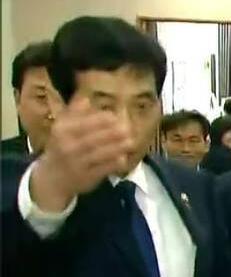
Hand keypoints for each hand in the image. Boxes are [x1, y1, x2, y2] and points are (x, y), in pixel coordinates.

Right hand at [29, 96, 133, 211]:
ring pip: (99, 154)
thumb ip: (74, 113)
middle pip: (93, 139)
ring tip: (131, 141)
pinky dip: (113, 164)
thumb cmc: (60, 147)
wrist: (52, 178)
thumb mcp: (62, 129)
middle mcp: (67, 147)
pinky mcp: (85, 177)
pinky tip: (124, 158)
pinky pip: (102, 169)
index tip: (115, 116)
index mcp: (61, 131)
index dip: (100, 120)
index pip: (83, 124)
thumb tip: (86, 98)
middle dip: (112, 133)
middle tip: (128, 128)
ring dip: (117, 148)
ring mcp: (76, 163)